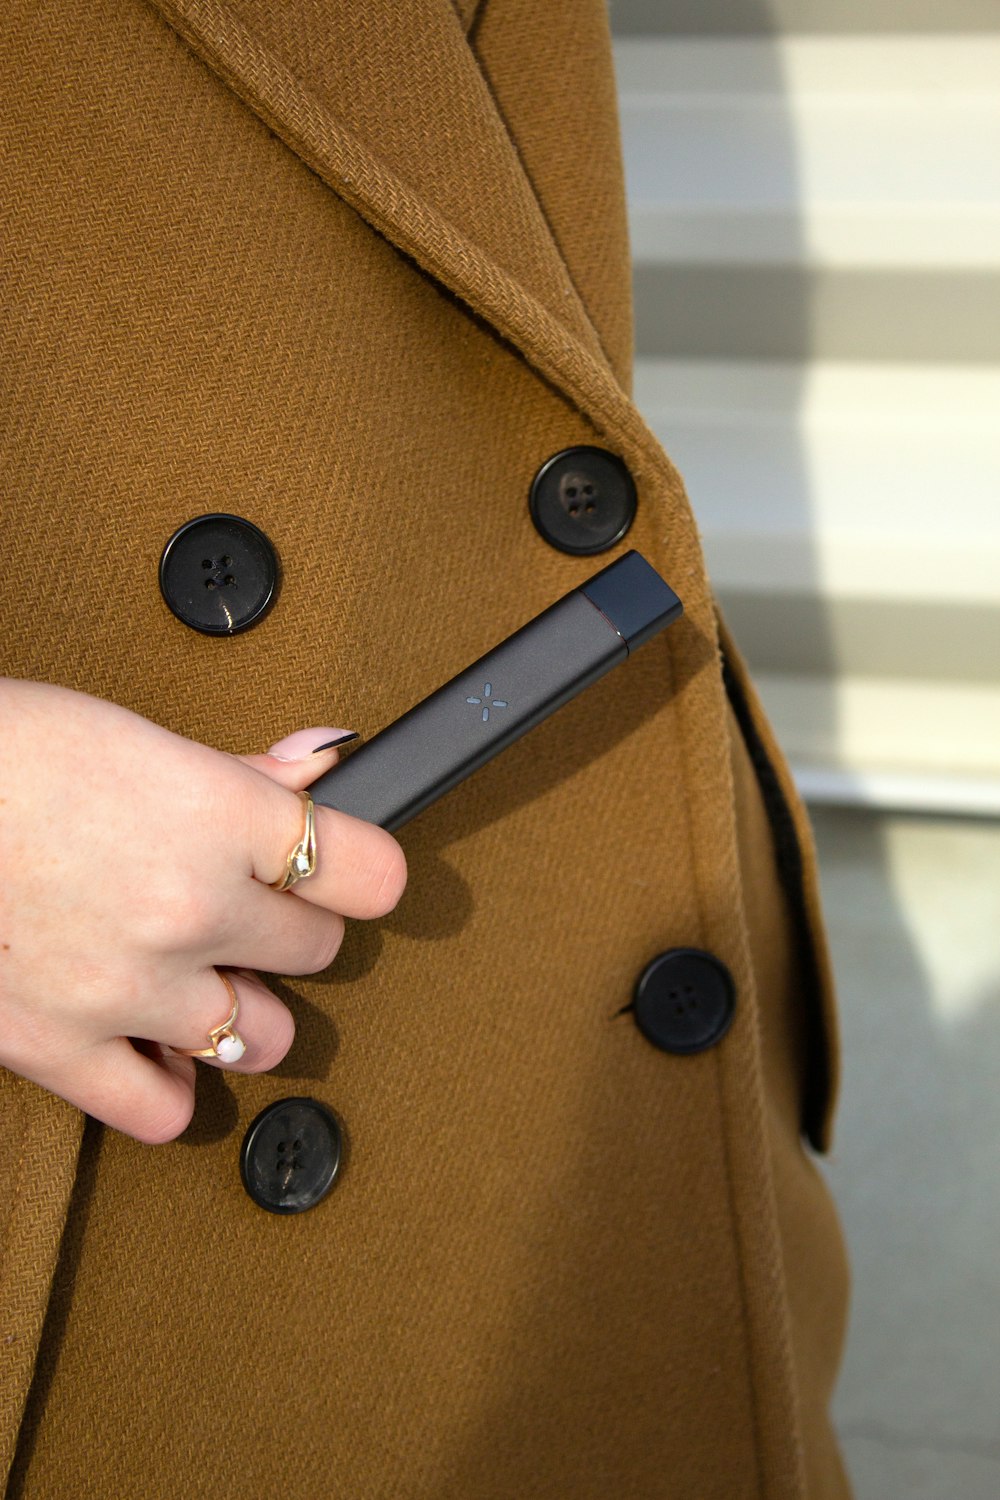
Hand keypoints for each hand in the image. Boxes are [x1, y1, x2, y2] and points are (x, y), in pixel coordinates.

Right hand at [0, 678, 405, 1142]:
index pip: (369, 873)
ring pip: (268, 1036)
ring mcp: (132, 987)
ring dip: (245, 1008)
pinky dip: (170, 1084)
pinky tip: (154, 1042)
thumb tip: (324, 765)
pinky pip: (166, 1109)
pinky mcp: (63, 1048)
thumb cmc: (2, 756)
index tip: (343, 870)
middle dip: (286, 929)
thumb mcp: (134, 738)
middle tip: (240, 907)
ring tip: (199, 976)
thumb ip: (243, 771)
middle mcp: (191, 906)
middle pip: (318, 951)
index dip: (360, 868)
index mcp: (220, 816)